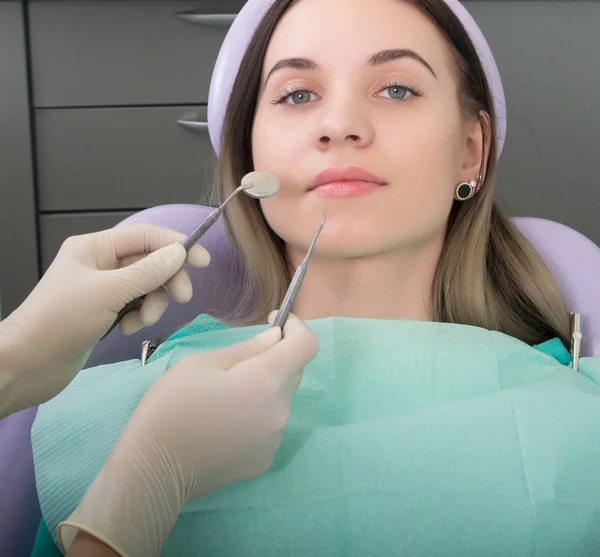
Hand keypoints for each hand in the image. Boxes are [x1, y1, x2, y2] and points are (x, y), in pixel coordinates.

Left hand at [0, 224, 208, 415]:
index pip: (146, 236)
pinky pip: (137, 305)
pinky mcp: (107, 310)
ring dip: (152, 304)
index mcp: (95, 247)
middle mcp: (102, 263)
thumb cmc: (61, 321)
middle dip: (167, 280)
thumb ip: (147, 272)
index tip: (203, 262)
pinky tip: (125, 329)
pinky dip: (139, 316)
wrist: (29, 364)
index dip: (177, 245)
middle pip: (151, 262)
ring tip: (140, 321)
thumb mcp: (108, 292)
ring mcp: (105, 288)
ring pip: (147, 286)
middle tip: (182, 298)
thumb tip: (179, 252)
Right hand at [59, 313, 318, 556]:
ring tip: (224, 395)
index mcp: (266, 381)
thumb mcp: (200, 363)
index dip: (295, 327)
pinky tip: (225, 422)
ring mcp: (274, 439)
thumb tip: (275, 338)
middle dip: (275, 356)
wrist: (153, 470)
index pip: (306, 346)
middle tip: (238, 359)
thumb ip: (246, 348)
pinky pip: (270, 425)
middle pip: (293, 372)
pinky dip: (257, 414)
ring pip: (280, 399)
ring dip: (264, 387)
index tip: (276, 322)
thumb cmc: (171, 407)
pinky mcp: (264, 460)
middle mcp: (280, 411)